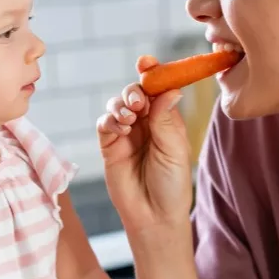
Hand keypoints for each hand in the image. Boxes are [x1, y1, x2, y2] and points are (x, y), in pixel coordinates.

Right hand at [97, 56, 192, 234]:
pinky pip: (105, 123)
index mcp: (166, 119)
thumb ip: (166, 119)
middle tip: (138, 103)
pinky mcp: (109, 146)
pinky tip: (121, 129)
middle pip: (135, 93)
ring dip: (121, 105)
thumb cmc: (171, 184)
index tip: (146, 62)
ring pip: (117, 105)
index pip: (158, 89)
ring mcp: (127, 133)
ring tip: (131, 118)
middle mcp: (146, 123)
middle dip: (134, 91)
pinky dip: (110, 120)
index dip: (152, 73)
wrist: (154, 216)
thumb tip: (170, 89)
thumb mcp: (174, 148)